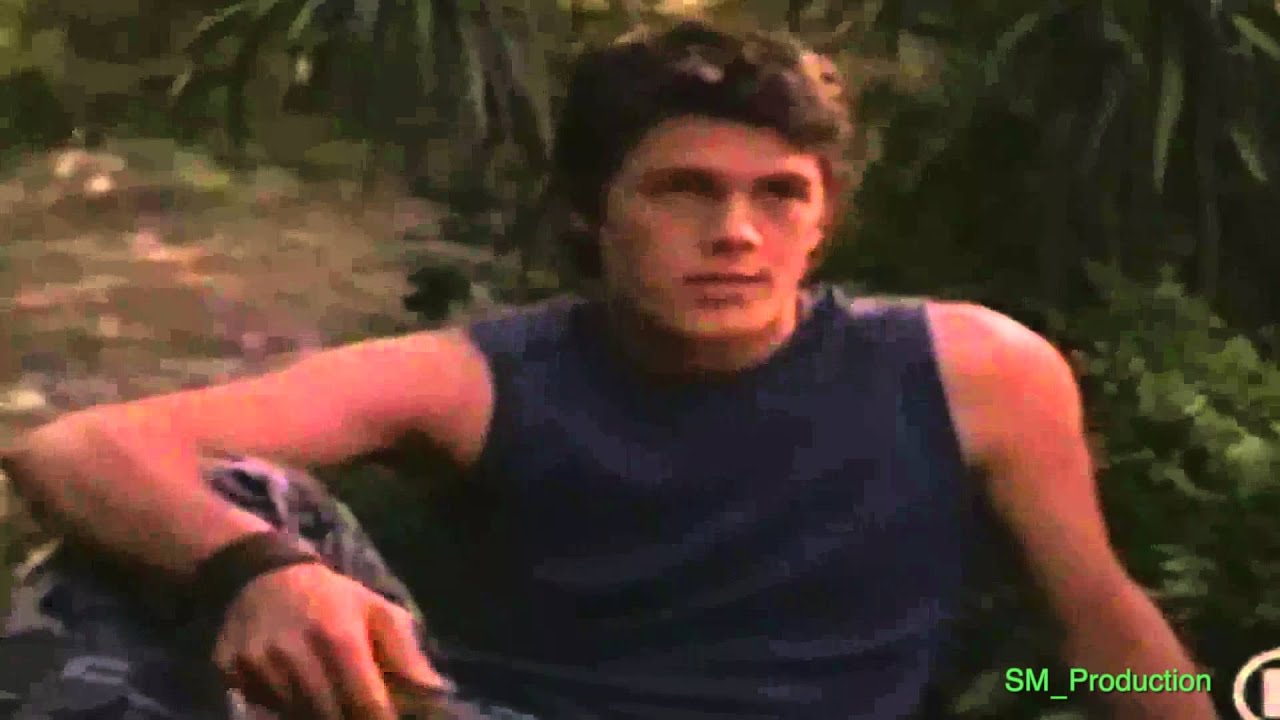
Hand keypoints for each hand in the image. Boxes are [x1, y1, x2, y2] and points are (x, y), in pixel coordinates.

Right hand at [212, 562, 452, 719]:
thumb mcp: (377, 611)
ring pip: (296, 716)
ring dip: (315, 712)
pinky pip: (263, 708)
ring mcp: (258, 666)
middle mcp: (295, 656)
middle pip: (330, 717)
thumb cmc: (331, 597)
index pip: (366, 704)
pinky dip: (281, 706)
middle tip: (359, 709)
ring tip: (328, 693)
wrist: (260, 574)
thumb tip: (436, 692)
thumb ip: (406, 654)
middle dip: (350, 718)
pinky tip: (292, 686)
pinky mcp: (230, 673)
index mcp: (339, 638)